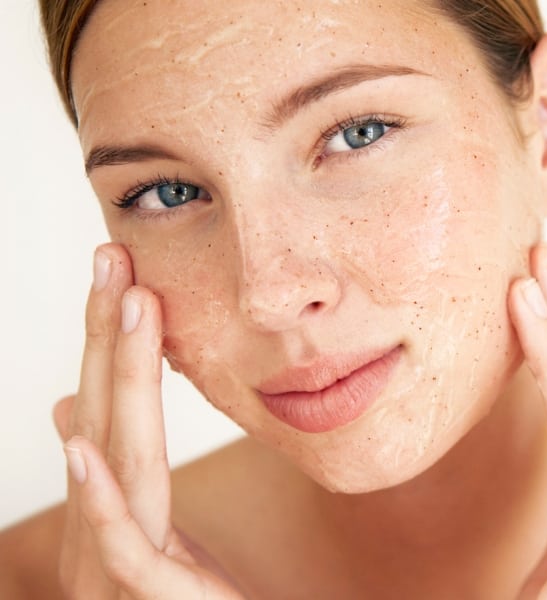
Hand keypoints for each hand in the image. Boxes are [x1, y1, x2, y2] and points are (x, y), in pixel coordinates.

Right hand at [53, 244, 243, 598]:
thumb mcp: (155, 535)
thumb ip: (119, 479)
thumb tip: (76, 415)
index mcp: (113, 508)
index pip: (114, 409)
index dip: (111, 340)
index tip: (121, 268)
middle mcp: (103, 527)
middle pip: (109, 417)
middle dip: (110, 335)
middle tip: (113, 256)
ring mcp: (115, 564)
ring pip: (118, 460)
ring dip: (117, 379)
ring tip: (123, 307)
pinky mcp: (146, 596)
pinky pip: (120, 541)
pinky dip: (97, 491)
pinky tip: (82, 437)